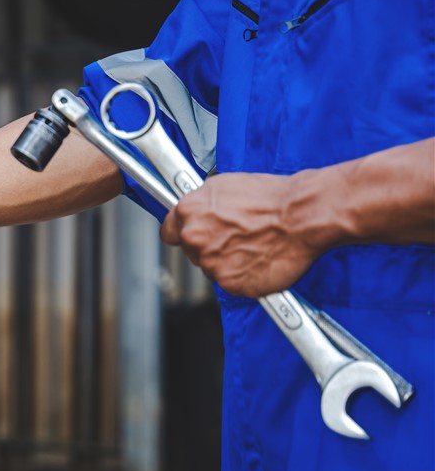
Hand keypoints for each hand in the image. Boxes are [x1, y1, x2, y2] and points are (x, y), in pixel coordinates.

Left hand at [161, 172, 322, 296]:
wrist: (301, 216)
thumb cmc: (270, 198)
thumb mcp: (223, 186)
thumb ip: (202, 205)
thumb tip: (197, 211)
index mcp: (188, 212)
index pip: (168, 232)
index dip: (181, 234)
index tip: (189, 236)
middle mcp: (195, 239)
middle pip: (193, 252)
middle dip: (210, 246)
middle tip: (236, 238)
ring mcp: (212, 264)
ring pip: (213, 268)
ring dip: (228, 262)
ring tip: (254, 246)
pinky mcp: (231, 284)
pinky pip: (232, 284)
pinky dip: (245, 276)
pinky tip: (260, 260)